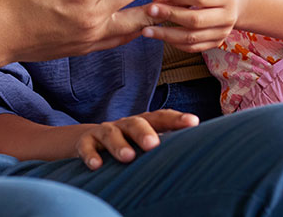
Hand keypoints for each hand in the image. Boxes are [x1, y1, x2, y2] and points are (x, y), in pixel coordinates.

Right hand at [76, 109, 198, 168]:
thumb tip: (197, 154)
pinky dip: (90, 155)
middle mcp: (124, 125)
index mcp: (142, 124)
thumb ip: (164, 145)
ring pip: (110, 133)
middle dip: (144, 132)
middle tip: (153, 145)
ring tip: (127, 157)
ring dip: (119, 144)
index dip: (176, 119)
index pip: (161, 117)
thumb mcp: (143, 143)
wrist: (87, 140)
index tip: (194, 122)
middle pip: (135, 123)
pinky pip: (86, 146)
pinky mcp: (85, 142)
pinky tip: (96, 166)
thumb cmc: (126, 144)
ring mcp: (104, 132)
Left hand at [141, 0, 246, 50]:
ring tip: (146, 30)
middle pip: (195, 20)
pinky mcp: (216, 43)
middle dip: (169, 16)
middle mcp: (227, 17)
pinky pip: (193, 48)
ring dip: (167, 35)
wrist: (236, 3)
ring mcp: (222, 33)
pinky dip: (175, 43)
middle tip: (149, 11)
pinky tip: (160, 36)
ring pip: (192, 38)